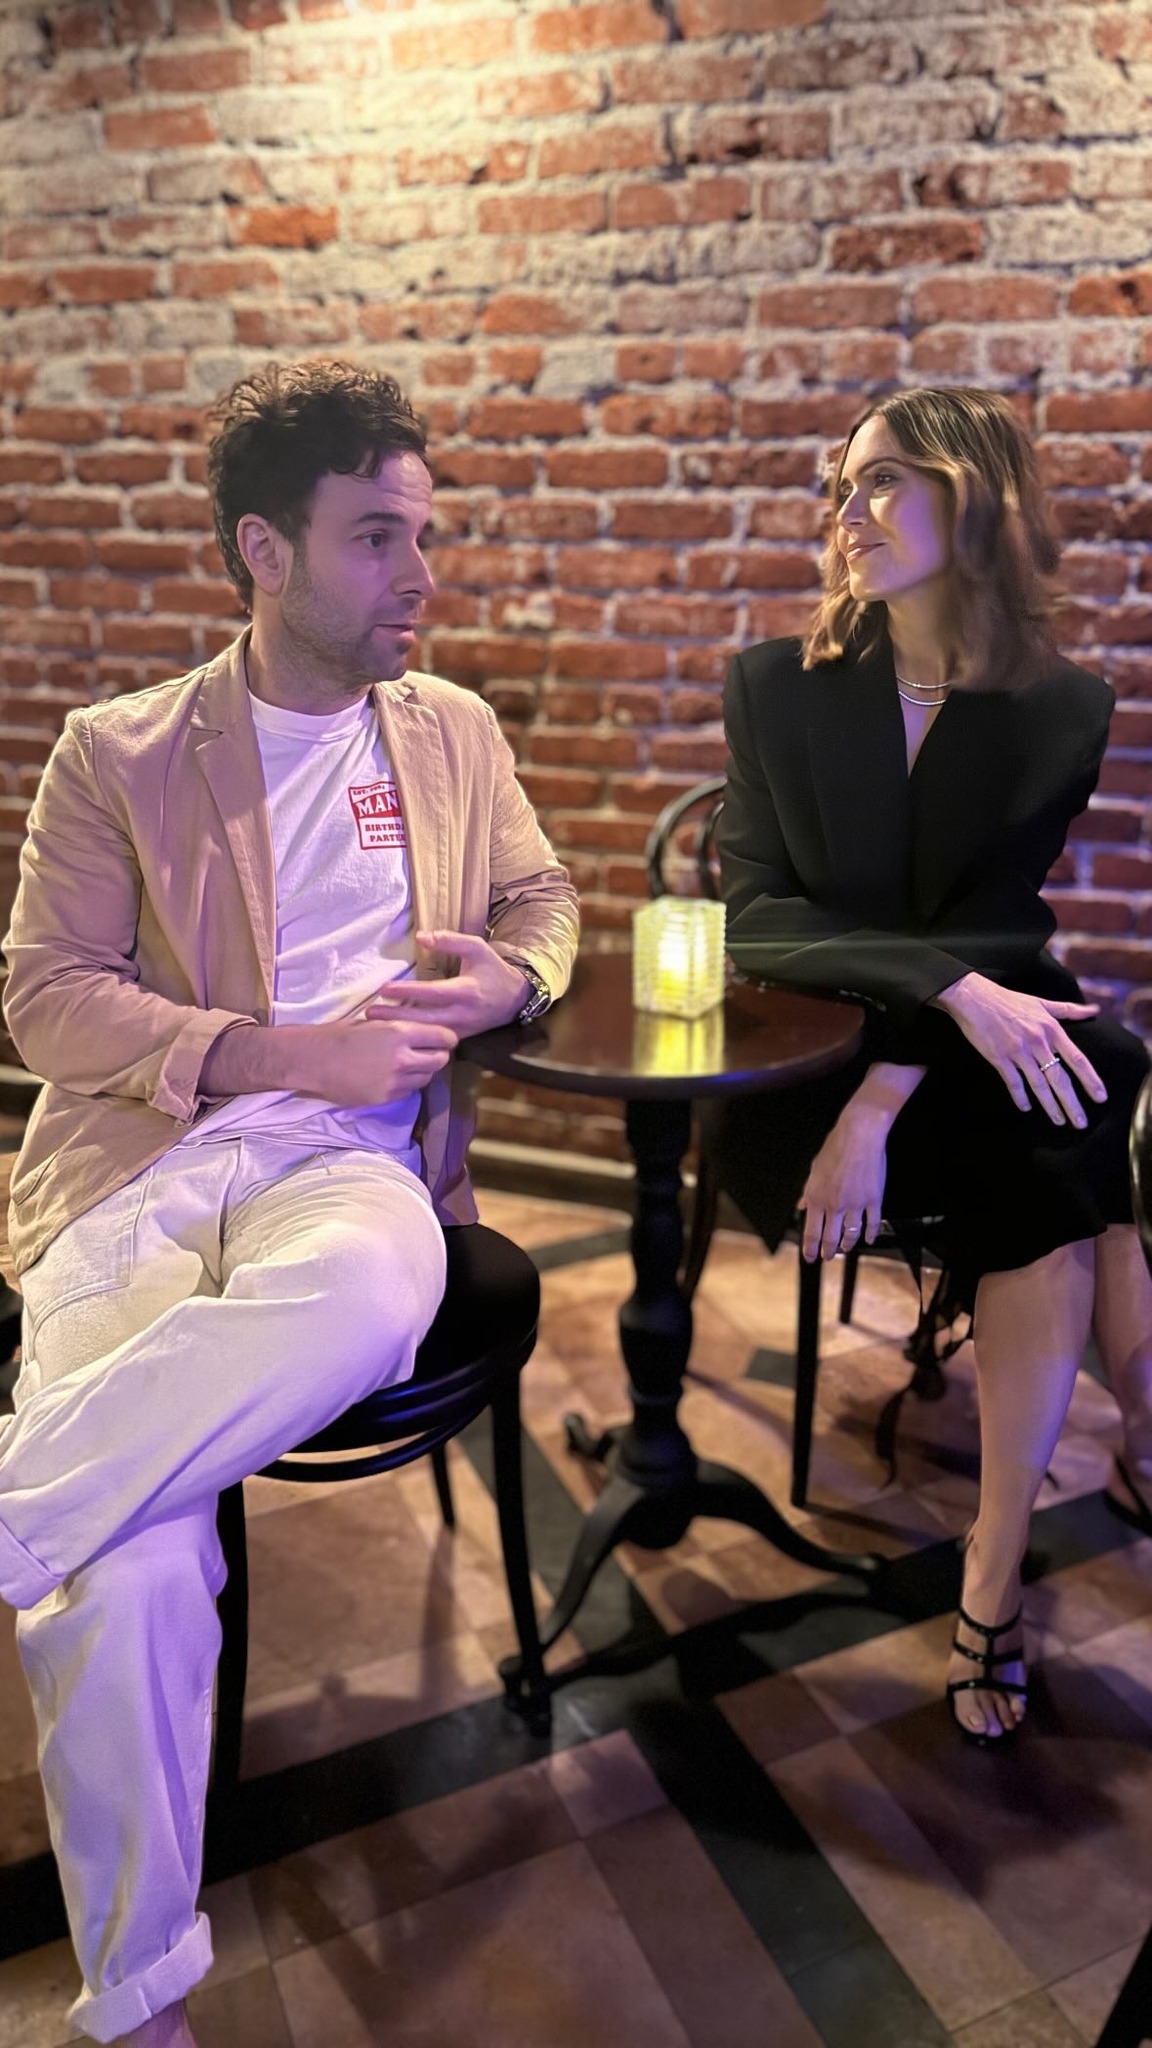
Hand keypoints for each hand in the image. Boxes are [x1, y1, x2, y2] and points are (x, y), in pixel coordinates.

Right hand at [297, 1015, 458, 1104]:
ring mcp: (395, 1081)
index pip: (443, 1037)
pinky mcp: (385, 1097)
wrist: (312, 1060)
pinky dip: (405, 1085)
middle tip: (428, 1054)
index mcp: (401, 1033)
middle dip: (438, 1056)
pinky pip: (407, 1091)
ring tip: (407, 1066)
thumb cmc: (339, 1035)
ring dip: (422, 1072)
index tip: (444, 1040)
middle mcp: (403, 1058)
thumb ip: (400, 1029)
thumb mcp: (374, 1023)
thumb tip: (421, 1031)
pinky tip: (391, 1078)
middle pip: (440, 1060)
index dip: (447, 1038)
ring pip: (426, 1078)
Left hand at [367, 929, 530, 1036]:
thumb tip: (421, 936)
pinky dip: (412, 1038)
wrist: (514, 1000)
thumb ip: (450, 940)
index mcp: (467, 990)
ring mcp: (460, 1030)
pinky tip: (393, 1034)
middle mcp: (462, 1014)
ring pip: (426, 1035)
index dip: (408, 991)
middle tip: (370, 1013)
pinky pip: (432, 1041)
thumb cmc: (492, 970)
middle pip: (424, 1020)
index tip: (384, 988)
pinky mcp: (458, 1038)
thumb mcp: (477, 948)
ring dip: (400, 1030)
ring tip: (374, 1025)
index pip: (433, 992)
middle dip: (396, 1017)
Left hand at [798, 1104, 888, 1262]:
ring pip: (851, 1234)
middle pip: (830, 1238)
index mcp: (817, 1197)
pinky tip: (868, 1239)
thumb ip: (809, 1192)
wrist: (859, 1135)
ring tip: (845, 1248)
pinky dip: (870, 1234)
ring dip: (847, 1244)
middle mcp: (834, 1204)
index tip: (809, 1257)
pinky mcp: (873, 1200)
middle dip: (828, 1252)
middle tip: (828, 1257)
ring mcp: (855, 1204)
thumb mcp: (815, 1169)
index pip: (811, 1231)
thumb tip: (802, 1205)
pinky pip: (872, 1223)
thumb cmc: (836, 1148)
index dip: (809, 1248)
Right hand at [932, 972, 1106, 1125]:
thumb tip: (1095, 1009)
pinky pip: (1013, 1083)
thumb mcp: (1042, 1003)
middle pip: (1059, 1078)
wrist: (975, 998)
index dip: (1090, 1080)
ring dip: (1050, 1106)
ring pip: (1039, 1085)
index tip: (1100, 1097)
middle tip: (1081, 1123)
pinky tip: (1026, 1108)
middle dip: (1072, 1103)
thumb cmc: (1009, 1000)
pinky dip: (1020, 1097)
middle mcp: (1038, 1042)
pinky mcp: (999, 1058)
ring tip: (1059, 1121)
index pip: (1077, 1059)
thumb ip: (1070, 1010)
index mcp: (1051, 1029)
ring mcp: (1018, 1051)